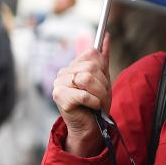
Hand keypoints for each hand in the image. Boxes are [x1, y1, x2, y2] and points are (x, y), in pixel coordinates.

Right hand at [53, 34, 111, 156]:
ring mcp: (59, 84)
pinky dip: (94, 102)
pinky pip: (85, 94)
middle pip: (91, 67)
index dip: (103, 69)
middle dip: (103, 84)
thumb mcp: (103, 80)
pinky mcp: (60, 97)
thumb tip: (106, 36)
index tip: (103, 82)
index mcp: (72, 67)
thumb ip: (103, 59)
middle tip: (100, 97)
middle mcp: (62, 73)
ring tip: (97, 103)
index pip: (92, 54)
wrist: (90, 128)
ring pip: (88, 78)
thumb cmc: (96, 105)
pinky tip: (91, 107)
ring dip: (100, 94)